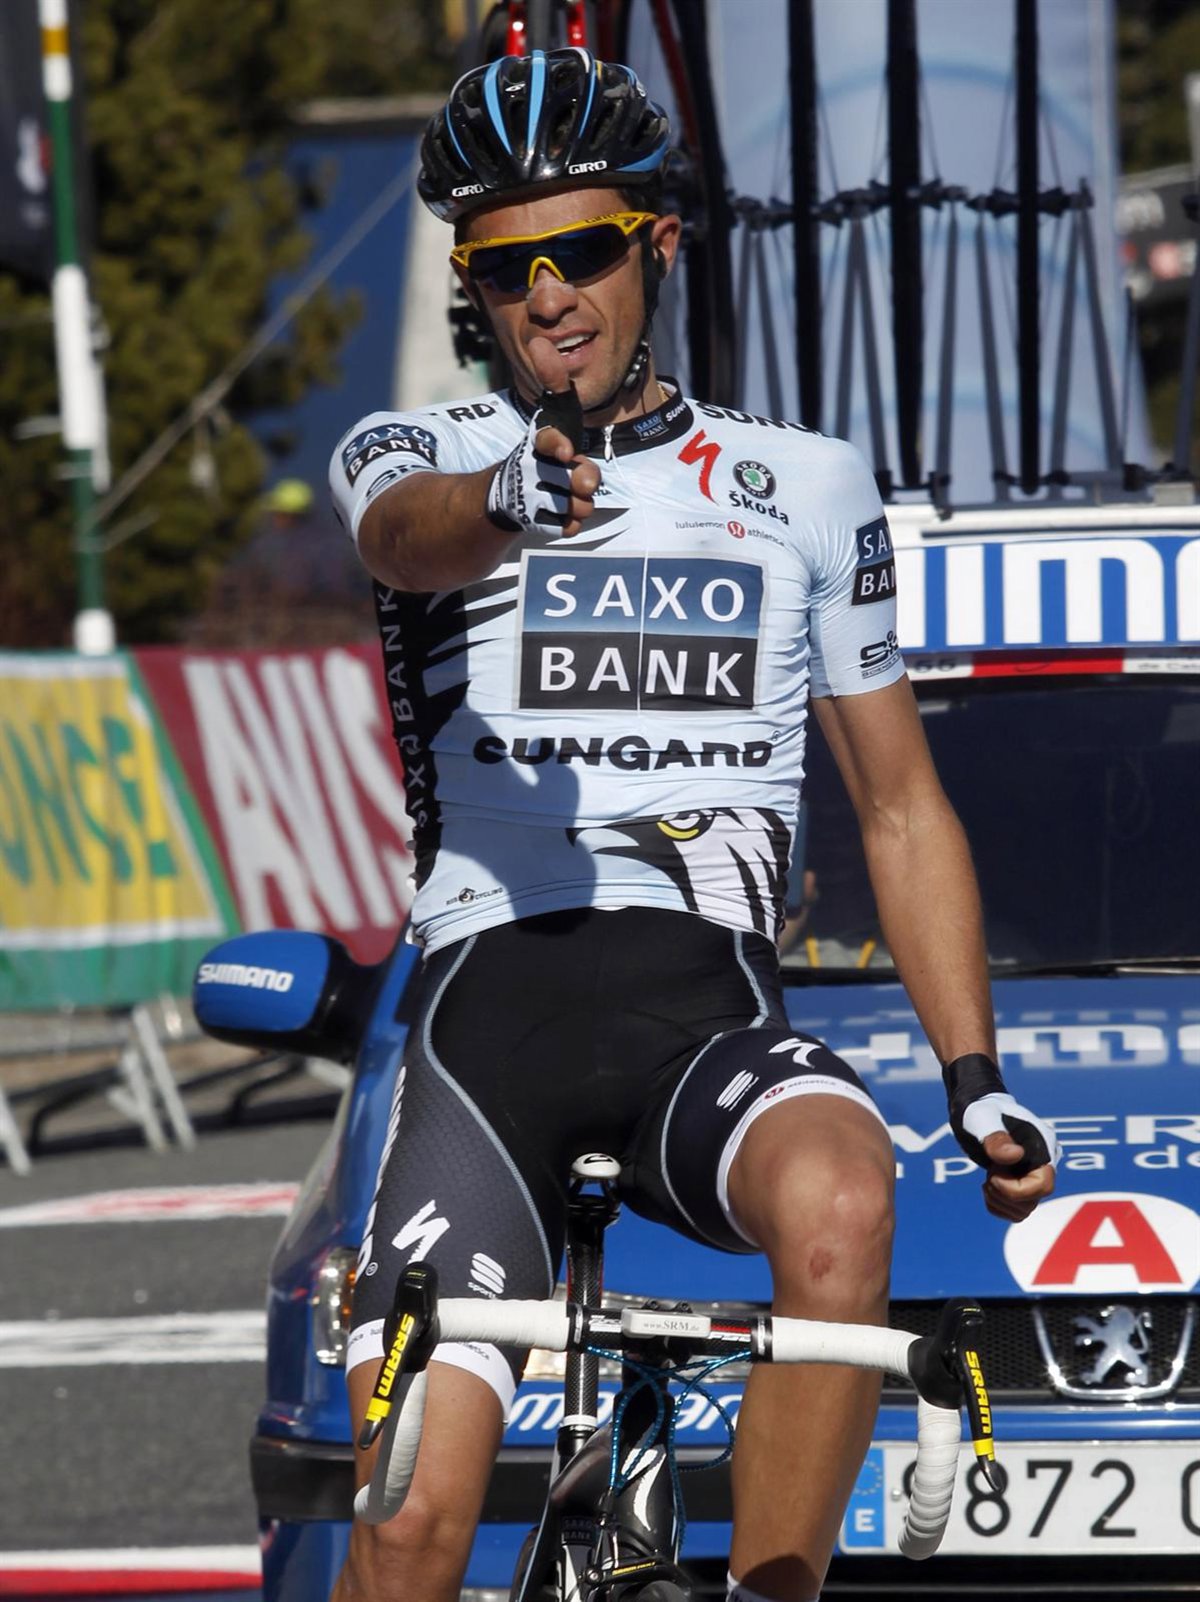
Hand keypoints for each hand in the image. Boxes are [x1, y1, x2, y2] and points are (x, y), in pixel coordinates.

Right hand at [526, 336, 600, 535]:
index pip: (548, 440)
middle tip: (586, 481)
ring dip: (580, 501)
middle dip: (582, 480)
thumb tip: (540, 344)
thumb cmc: (542, 450)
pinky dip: (570, 523)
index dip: (556, 444)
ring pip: (576, 505)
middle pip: (571, 480)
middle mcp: (533, 470)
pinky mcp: (537, 522)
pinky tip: (563, 514)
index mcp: (537, 444)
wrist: (510, 494)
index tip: (565, 450)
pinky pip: (567, 527)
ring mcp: (534, 498)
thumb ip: (552, 383)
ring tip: (573, 495)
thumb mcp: (549, 414)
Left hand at [943, 1054, 1060, 1223]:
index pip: (1043, 1185)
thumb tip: (1016, 1156)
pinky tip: (987, 1186)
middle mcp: (1041, 1164)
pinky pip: (1014, 1211)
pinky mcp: (1019, 1184)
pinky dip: (997, 1206)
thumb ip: (997, 1138)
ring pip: (1024, 1209)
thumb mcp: (983, 1119)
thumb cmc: (980, 1110)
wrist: (974, 1110)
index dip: (1016, 1189)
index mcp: (1042, 1146)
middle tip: (989, 1174)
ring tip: (988, 1180)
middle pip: (1032, 1201)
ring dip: (1000, 1202)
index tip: (993, 1175)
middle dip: (1004, 1194)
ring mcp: (1030, 1175)